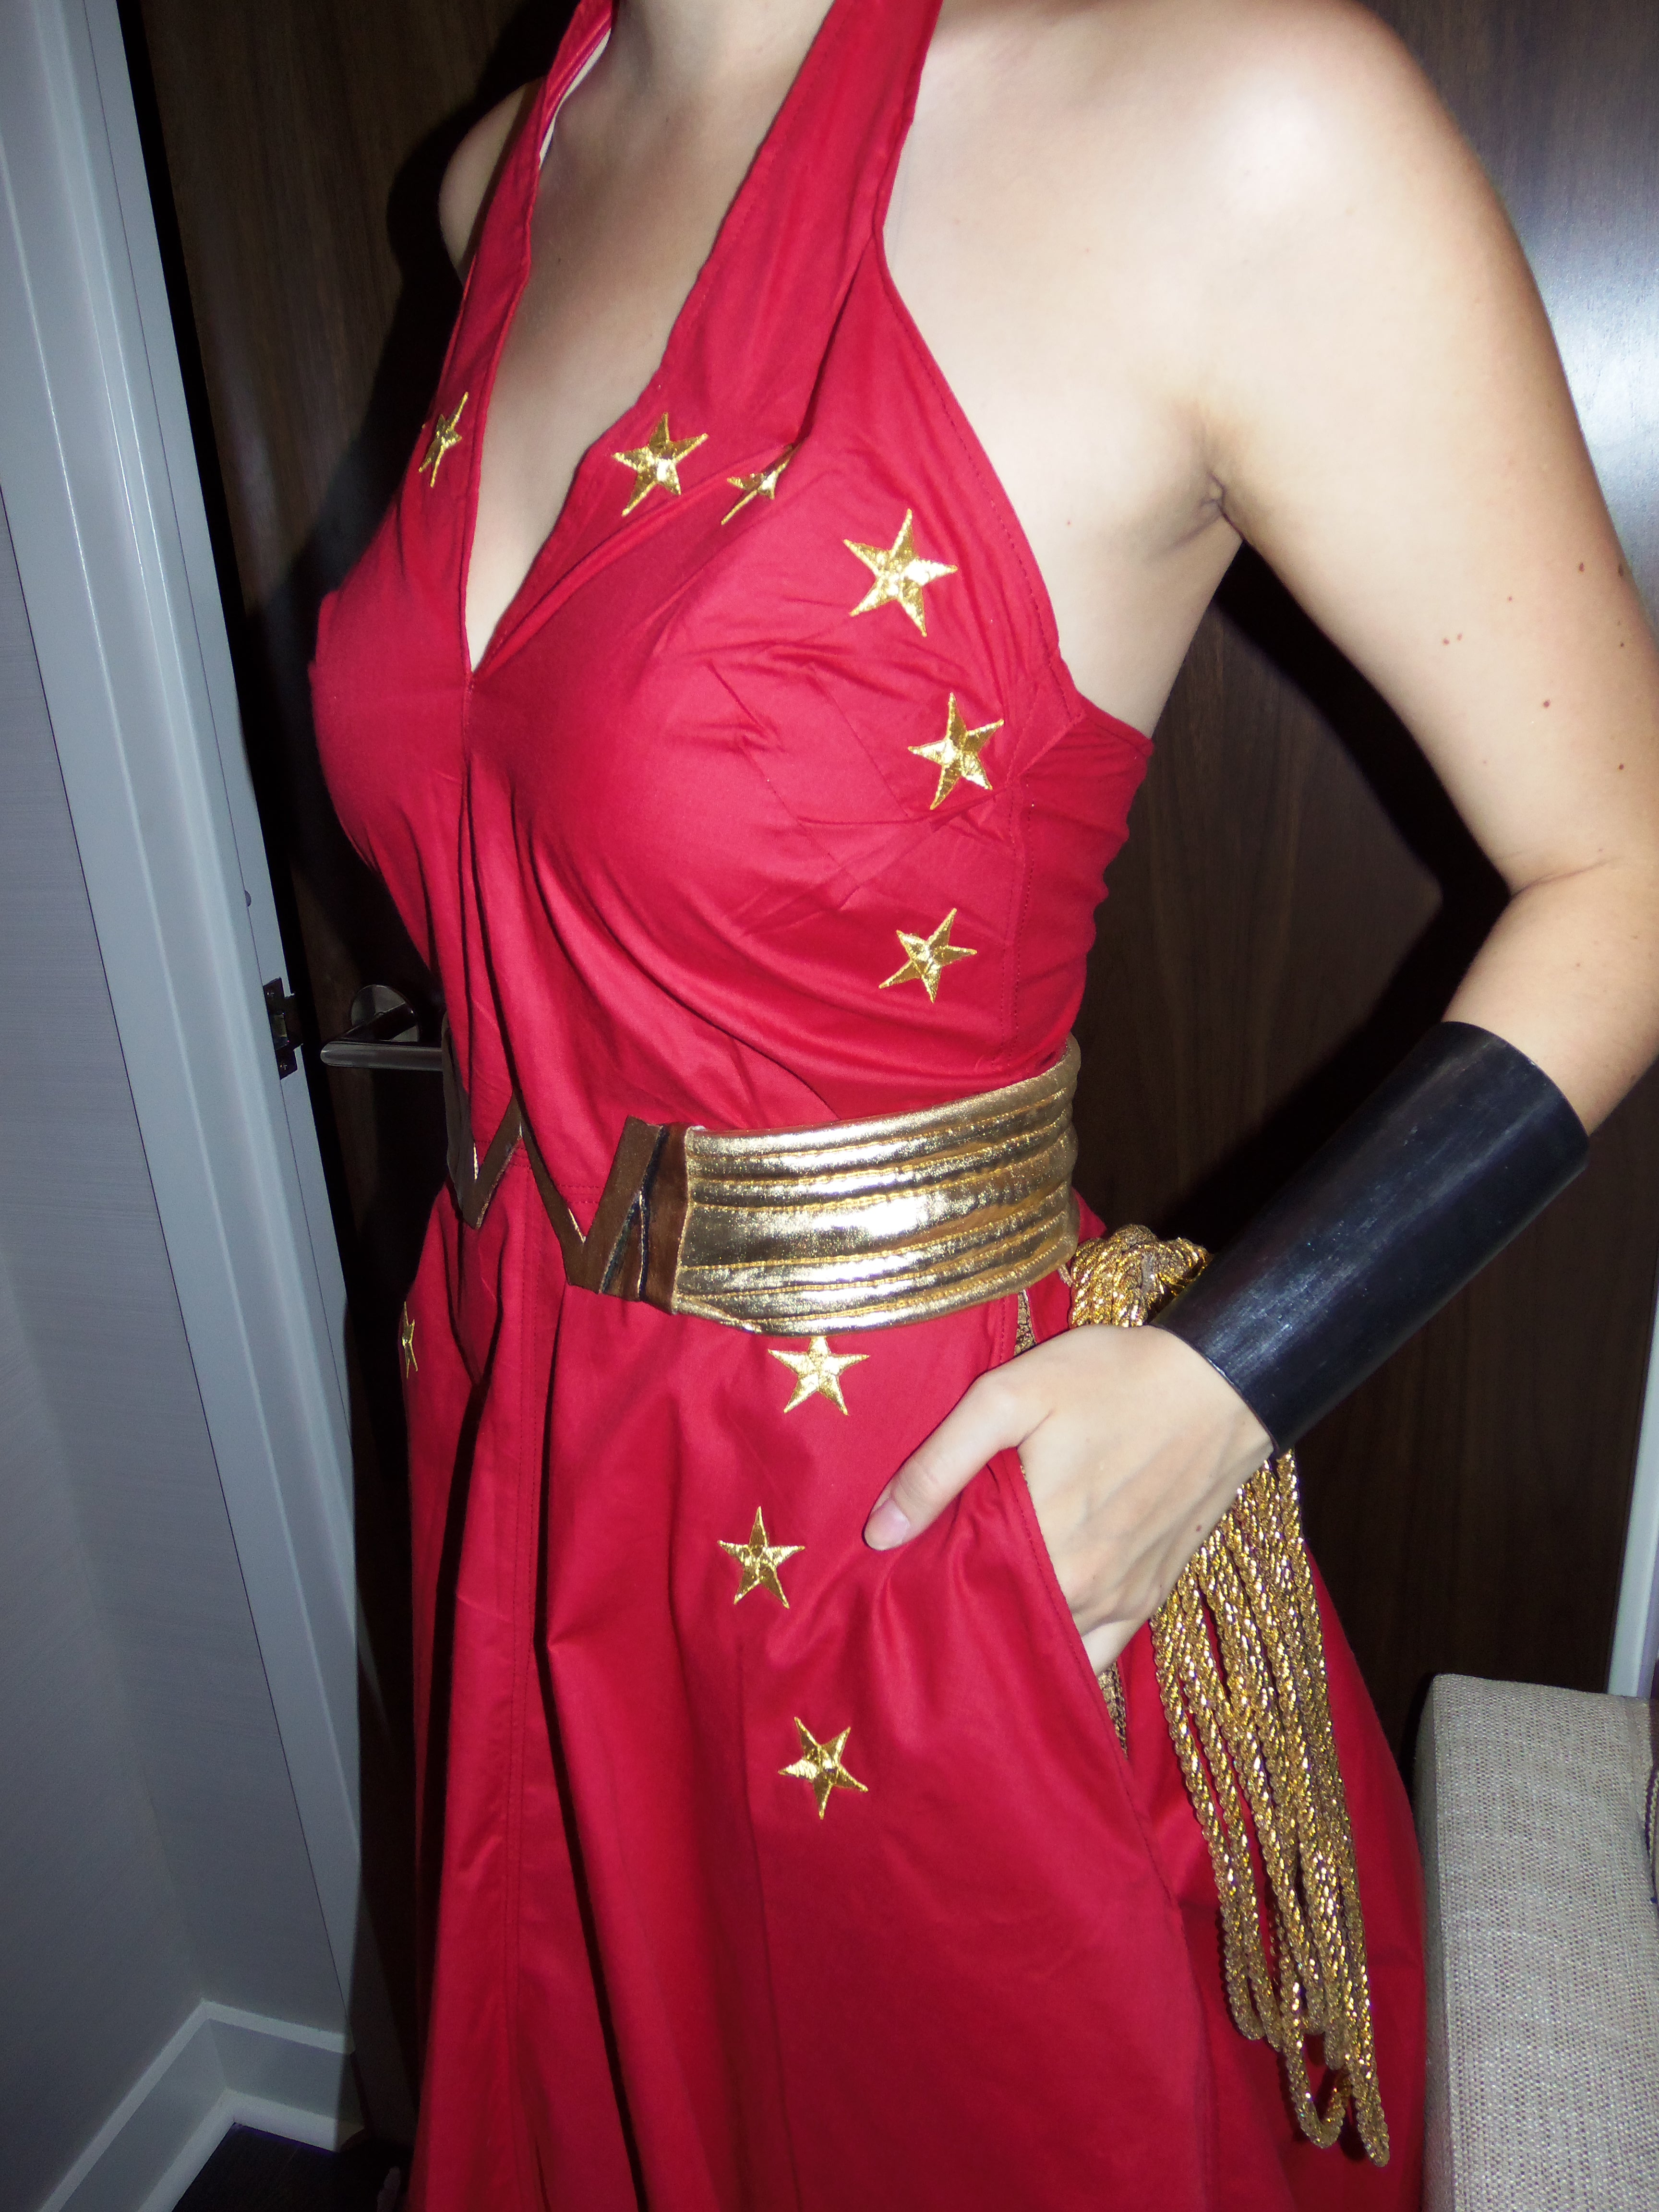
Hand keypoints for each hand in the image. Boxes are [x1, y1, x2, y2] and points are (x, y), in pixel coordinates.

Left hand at [863, 1325, 1273, 1669]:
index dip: (923, 1585)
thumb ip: (940, 1465)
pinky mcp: (1149, 1598)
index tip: (898, 1571)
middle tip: (932, 1584)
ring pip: (1046, 1642)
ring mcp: (1121, 1600)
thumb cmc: (1112, 1380)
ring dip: (1009, 1629)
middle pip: (1000, 1621)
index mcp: (1040, 1542)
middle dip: (962, 1609)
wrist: (1223, 1386)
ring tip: (978, 1600)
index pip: (958, 1594)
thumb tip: (880, 1534)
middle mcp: (1083, 1588)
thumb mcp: (1011, 1396)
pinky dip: (1063, 1650)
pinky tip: (1035, 1628)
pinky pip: (1096, 1655)